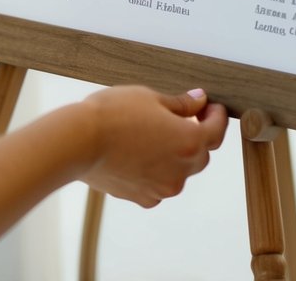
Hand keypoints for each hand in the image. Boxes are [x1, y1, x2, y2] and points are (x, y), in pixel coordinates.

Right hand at [82, 86, 227, 207]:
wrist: (79, 142)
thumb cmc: (114, 114)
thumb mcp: (151, 97)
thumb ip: (181, 104)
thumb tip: (198, 101)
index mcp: (189, 142)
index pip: (217, 131)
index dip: (216, 116)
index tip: (209, 107)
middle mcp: (181, 171)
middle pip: (200, 154)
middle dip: (196, 136)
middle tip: (182, 116)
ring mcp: (161, 188)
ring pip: (179, 171)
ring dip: (174, 155)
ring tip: (152, 133)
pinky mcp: (142, 197)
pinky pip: (158, 183)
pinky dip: (156, 170)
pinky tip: (138, 153)